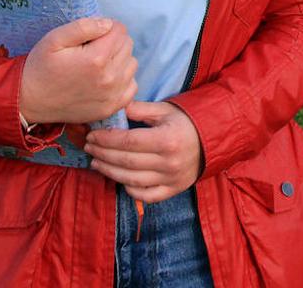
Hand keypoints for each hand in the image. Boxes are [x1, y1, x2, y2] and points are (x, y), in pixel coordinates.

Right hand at [19, 18, 137, 125]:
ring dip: (119, 59)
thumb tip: (108, 24)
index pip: (120, 30)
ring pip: (132, 64)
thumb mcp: (54, 39)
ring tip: (97, 63)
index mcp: (97, 58)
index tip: (92, 34)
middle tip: (92, 48)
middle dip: (113, 41)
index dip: (106, 27)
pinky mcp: (112, 108)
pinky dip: (122, 79)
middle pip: (128, 45)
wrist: (30, 101)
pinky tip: (104, 78)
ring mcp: (112, 95)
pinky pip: (132, 85)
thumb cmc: (41, 67)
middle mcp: (110, 78)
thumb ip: (84, 26)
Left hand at [85, 102, 203, 202]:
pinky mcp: (173, 189)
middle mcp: (168, 162)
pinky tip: (119, 179)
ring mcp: (171, 179)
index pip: (128, 142)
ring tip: (96, 162)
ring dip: (109, 172)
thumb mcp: (165, 110)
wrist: (213, 139)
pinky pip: (146, 195)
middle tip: (89, 147)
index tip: (92, 135)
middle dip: (102, 154)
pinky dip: (130, 189)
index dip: (106, 140)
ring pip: (131, 180)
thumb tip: (115, 107)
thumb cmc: (186, 122)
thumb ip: (140, 109)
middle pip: (126, 162)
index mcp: (166, 139)